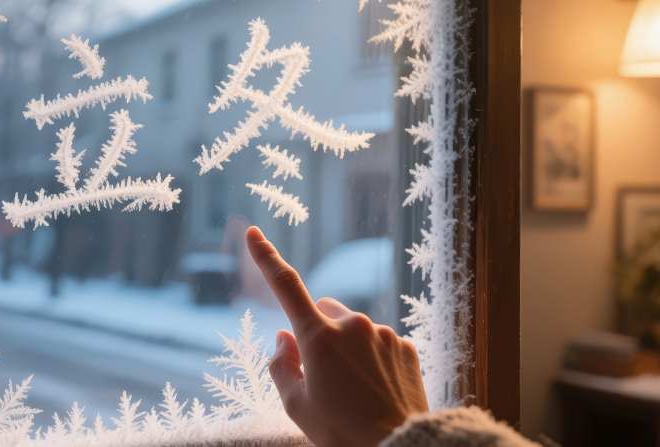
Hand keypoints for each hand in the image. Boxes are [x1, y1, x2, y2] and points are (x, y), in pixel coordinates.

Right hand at [245, 226, 428, 446]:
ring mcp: (382, 334)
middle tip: (319, 374)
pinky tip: (374, 389)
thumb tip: (283, 338)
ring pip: (351, 329)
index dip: (266, 257)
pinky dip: (370, 359)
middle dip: (316, 331)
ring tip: (352, 390)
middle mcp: (352, 325)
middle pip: (323, 311)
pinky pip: (377, 343)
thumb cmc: (342, 431)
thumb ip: (281, 366)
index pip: (285, 286)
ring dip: (346, 347)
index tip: (253, 232)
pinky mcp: (405, 347)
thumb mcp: (296, 406)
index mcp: (319, 337)